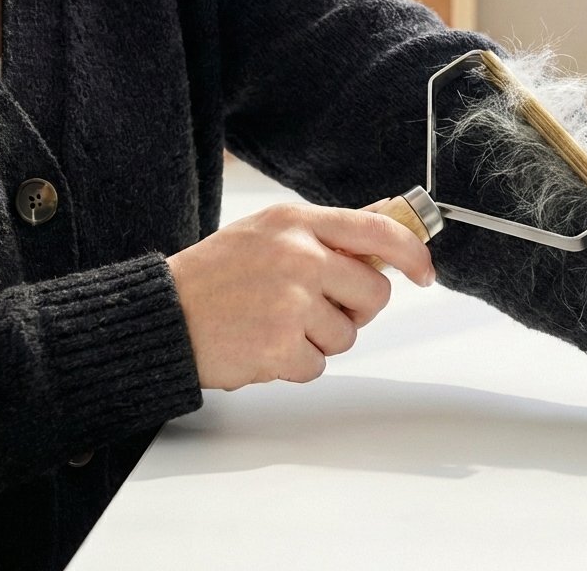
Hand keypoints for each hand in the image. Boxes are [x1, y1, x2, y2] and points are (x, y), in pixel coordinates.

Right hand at [167, 201, 435, 389]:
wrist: (163, 315)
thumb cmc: (215, 273)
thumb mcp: (270, 230)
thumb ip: (327, 232)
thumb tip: (387, 224)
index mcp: (297, 222)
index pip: (378, 230)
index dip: (412, 253)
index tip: (423, 272)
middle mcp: (298, 257)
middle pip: (374, 292)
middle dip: (356, 307)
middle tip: (319, 306)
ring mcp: (290, 302)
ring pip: (348, 333)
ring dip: (321, 338)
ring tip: (278, 323)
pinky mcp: (279, 346)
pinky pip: (319, 365)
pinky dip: (296, 363)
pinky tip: (265, 343)